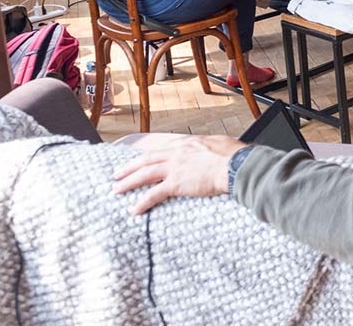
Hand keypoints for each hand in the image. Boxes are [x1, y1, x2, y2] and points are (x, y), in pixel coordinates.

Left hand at [112, 134, 245, 214]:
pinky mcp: (176, 183)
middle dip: (129, 167)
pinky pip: (154, 194)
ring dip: (128, 182)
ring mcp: (175, 168)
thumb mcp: (219, 144)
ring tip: (116, 190)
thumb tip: (212, 150)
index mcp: (187, 143)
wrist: (236, 165)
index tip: (138, 160)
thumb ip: (209, 147)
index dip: (148, 156)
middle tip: (117, 174)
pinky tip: (134, 210)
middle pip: (147, 159)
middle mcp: (177, 153)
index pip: (161, 150)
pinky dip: (142, 202)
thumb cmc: (234, 155)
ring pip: (144, 174)